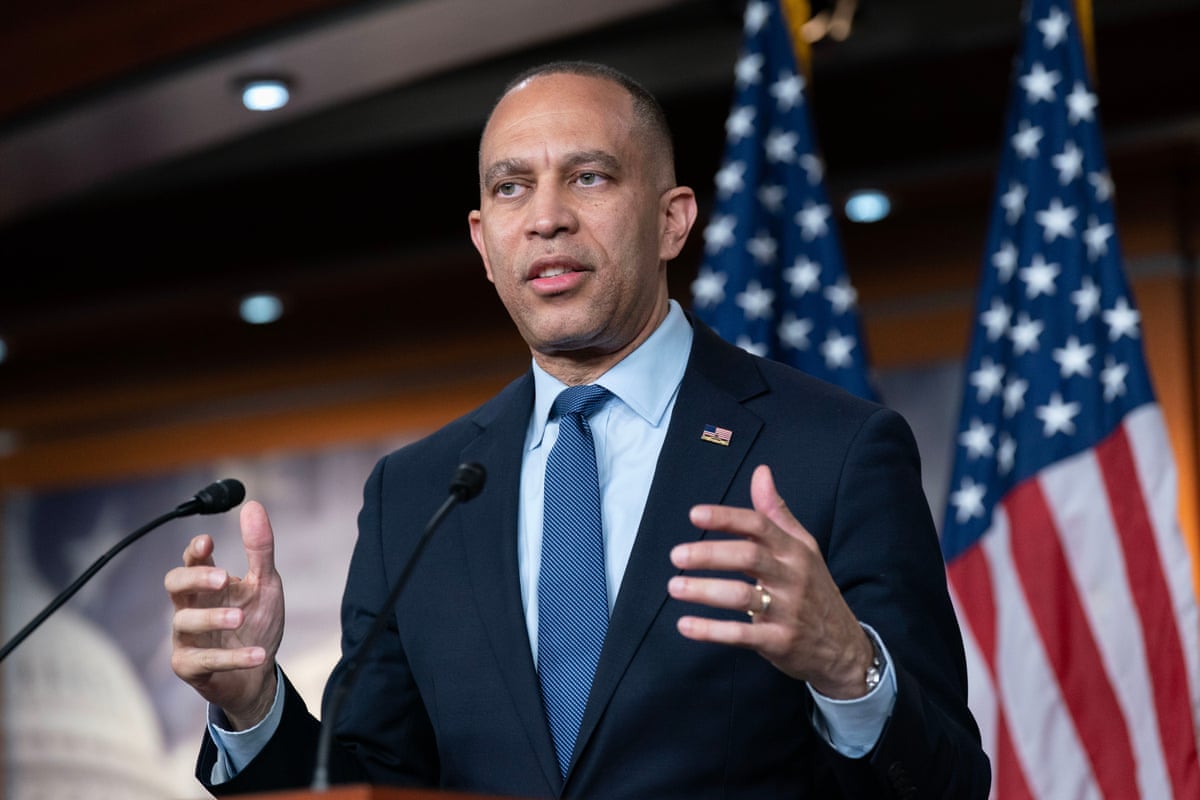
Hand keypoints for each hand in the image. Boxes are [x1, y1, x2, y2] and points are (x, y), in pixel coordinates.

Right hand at [164, 500, 284, 728]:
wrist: (257, 674)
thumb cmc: (256, 622)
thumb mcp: (265, 583)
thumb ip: (259, 548)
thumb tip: (253, 505)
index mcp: (207, 585)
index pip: (191, 561)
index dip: (194, 550)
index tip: (207, 541)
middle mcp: (191, 607)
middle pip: (174, 585)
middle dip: (194, 578)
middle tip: (222, 577)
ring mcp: (186, 637)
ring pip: (184, 622)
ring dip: (213, 618)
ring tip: (240, 617)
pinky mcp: (189, 667)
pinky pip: (204, 661)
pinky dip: (232, 657)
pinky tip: (259, 654)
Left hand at [667, 464, 874, 698]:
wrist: (843, 646)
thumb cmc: (814, 589)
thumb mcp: (803, 548)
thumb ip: (776, 512)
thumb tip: (761, 472)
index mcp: (794, 551)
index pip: (759, 526)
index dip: (726, 518)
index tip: (694, 514)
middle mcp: (792, 577)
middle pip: (748, 558)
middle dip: (710, 554)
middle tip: (676, 555)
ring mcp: (787, 611)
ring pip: (742, 596)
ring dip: (705, 591)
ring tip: (674, 587)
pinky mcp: (779, 642)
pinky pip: (742, 634)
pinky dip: (711, 630)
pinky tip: (685, 625)